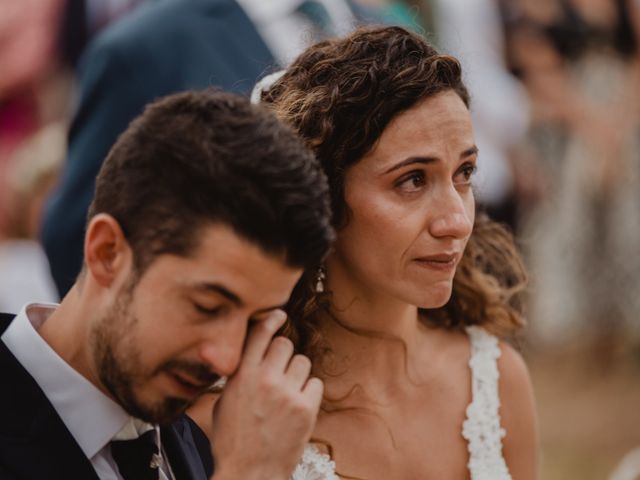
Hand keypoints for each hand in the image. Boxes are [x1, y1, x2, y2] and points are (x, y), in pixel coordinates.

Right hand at [210, 310, 322, 479]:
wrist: (249, 473)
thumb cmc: (232, 441)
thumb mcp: (225, 401)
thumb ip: (239, 375)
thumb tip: (249, 354)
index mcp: (242, 376)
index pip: (260, 333)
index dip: (270, 320)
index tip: (278, 314)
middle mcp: (266, 379)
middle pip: (285, 344)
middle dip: (282, 354)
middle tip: (279, 370)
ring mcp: (288, 394)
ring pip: (302, 362)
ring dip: (296, 373)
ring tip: (287, 392)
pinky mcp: (306, 409)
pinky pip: (315, 383)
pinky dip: (308, 391)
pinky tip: (297, 404)